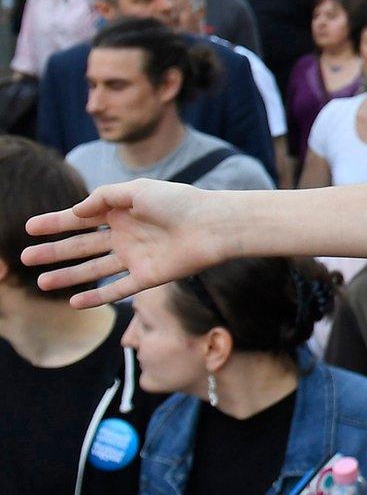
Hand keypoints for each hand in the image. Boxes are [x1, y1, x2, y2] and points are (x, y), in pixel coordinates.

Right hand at [24, 180, 233, 306]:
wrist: (214, 226)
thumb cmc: (179, 202)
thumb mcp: (137, 191)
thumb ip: (104, 198)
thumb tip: (76, 211)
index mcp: (123, 212)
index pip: (81, 219)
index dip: (55, 223)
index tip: (29, 228)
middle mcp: (126, 235)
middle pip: (82, 246)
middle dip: (53, 251)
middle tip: (24, 258)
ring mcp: (136, 257)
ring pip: (94, 269)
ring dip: (68, 276)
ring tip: (41, 281)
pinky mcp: (148, 277)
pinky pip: (117, 290)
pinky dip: (97, 297)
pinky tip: (74, 302)